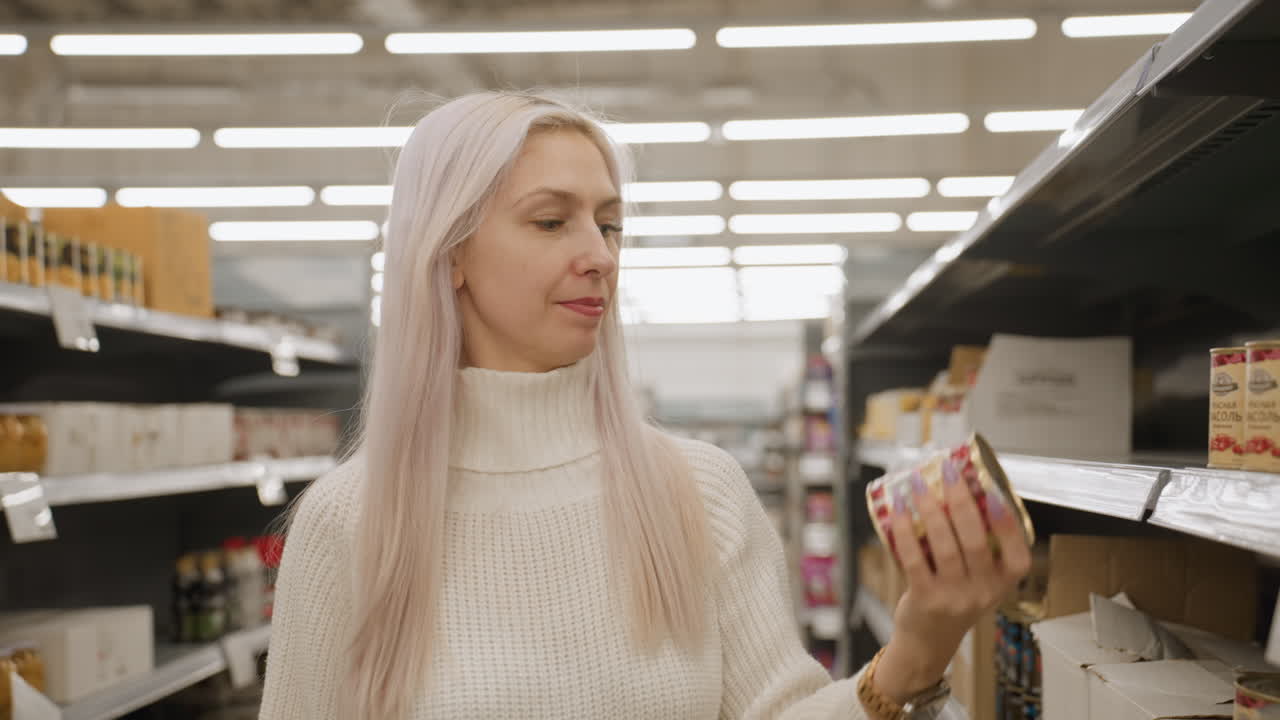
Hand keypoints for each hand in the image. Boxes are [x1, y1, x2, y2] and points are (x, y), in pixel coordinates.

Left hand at [872, 472, 1031, 703]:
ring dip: (930, 510)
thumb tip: (961, 491)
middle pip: (976, 540)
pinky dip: (905, 532)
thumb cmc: (954, 599)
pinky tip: (898, 511)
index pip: (1016, 553)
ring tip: (918, 485)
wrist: (928, 643)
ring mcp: (954, 597)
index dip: (1006, 521)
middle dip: (962, 501)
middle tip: (949, 472)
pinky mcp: (926, 599)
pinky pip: (915, 559)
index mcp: (1003, 583)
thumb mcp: (978, 579)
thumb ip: (978, 546)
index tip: (992, 491)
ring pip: (945, 546)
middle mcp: (983, 591)